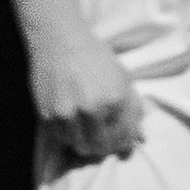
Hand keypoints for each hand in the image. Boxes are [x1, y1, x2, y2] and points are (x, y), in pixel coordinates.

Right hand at [31, 33, 146, 164]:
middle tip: (105, 140)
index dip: (123, 145)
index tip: (121, 144)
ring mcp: (67, 113)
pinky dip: (69, 135)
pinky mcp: (47, 114)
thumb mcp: (124, 79)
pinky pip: (61, 138)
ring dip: (86, 142)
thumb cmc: (96, 58)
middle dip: (105, 148)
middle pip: (101, 148)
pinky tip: (73, 121)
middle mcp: (92, 109)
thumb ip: (134, 110)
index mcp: (116, 100)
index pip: (123, 139)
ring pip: (80, 146)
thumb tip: (141, 139)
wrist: (60, 41)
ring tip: (88, 129)